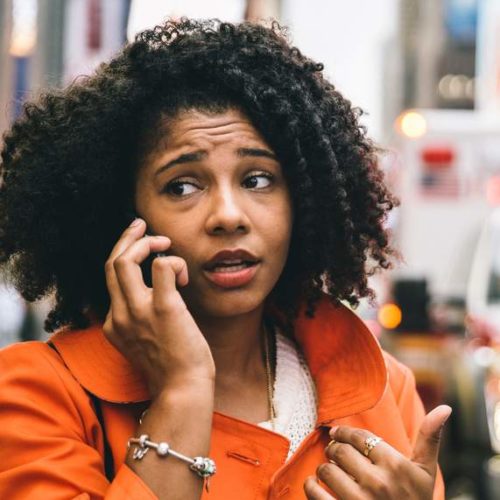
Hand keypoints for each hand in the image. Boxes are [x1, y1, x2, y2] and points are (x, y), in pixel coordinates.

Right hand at [103, 218, 215, 397]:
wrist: (182, 391)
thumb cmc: (171, 368)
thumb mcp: (143, 343)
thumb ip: (140, 319)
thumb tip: (157, 291)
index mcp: (114, 324)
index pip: (110, 279)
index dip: (123, 255)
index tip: (137, 243)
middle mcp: (120, 316)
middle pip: (111, 264)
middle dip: (126, 238)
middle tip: (141, 225)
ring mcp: (139, 312)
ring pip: (125, 260)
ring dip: (146, 243)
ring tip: (165, 242)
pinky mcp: (164, 309)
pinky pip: (161, 267)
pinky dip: (173, 262)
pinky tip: (184, 276)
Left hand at [304, 405, 451, 498]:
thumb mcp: (425, 472)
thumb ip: (429, 439)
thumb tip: (445, 408)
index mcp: (396, 466)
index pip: (359, 437)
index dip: (345, 432)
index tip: (338, 432)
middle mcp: (379, 483)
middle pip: (340, 451)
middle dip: (333, 448)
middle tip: (333, 451)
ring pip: (327, 469)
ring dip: (324, 467)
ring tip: (329, 469)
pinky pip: (316, 492)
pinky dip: (311, 485)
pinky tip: (315, 483)